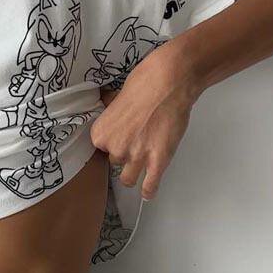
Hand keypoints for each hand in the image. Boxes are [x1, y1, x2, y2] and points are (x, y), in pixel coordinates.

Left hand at [92, 44, 200, 199]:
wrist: (171, 80)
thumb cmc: (145, 81)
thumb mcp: (117, 94)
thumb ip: (112, 110)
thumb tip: (109, 106)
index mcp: (100, 134)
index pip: (101, 148)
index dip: (113, 142)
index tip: (121, 137)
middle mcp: (115, 149)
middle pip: (116, 162)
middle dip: (125, 153)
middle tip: (138, 140)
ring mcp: (137, 157)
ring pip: (128, 178)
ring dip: (134, 173)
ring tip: (140, 166)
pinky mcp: (158, 161)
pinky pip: (150, 185)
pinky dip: (149, 190)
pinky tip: (148, 191)